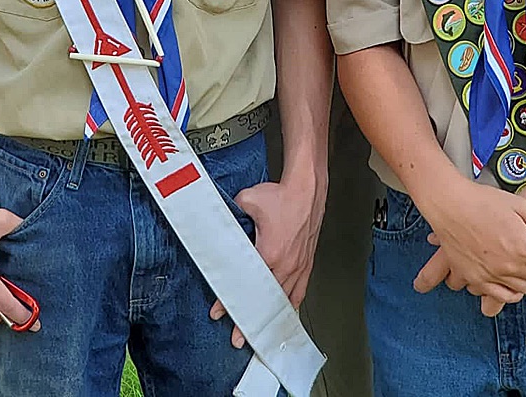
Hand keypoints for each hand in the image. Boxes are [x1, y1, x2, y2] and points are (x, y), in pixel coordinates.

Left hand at [209, 175, 324, 347]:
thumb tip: (219, 221)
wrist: (307, 188)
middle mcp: (285, 264)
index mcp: (269, 253)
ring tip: (261, 333)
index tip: (218, 313)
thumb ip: (230, 215)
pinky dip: (291, 303)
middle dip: (248, 320)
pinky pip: (299, 289)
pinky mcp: (306, 261)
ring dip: (270, 316)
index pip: (244, 284)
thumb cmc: (282, 195)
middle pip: (263, 299)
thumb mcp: (246, 201)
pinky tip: (287, 313)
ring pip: (281, 298)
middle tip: (238, 338)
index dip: (228, 301)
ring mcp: (297, 265)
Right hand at [413, 176, 525, 311]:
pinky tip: (507, 275)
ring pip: (522, 290)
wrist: (449, 205)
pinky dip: (508, 289)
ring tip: (520, 261)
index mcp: (524, 247)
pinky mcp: (475, 279)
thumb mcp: (520, 205)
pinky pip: (500, 295)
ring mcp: (491, 275)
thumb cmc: (483, 201)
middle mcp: (509, 266)